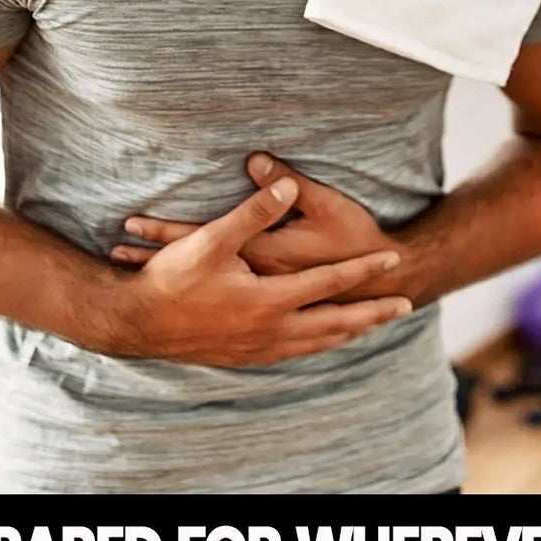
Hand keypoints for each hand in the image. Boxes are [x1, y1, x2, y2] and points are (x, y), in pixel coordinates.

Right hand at [109, 176, 410, 366]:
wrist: (135, 324)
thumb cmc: (172, 279)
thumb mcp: (212, 239)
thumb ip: (254, 211)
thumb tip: (285, 183)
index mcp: (269, 301)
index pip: (331, 283)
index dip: (364, 270)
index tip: (394, 260)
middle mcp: (270, 331)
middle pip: (336, 324)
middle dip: (373, 313)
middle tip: (405, 305)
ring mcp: (258, 349)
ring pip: (318, 344)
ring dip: (349, 333)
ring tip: (374, 325)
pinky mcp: (243, 357)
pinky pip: (295, 354)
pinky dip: (318, 346)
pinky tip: (322, 342)